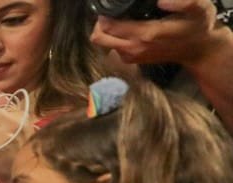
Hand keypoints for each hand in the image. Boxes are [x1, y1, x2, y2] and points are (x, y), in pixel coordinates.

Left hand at [91, 0, 220, 67]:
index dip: (105, 15)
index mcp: (146, 34)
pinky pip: (112, 49)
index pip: (109, 27)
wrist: (199, 50)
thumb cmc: (197, 26)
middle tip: (110, 13)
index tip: (111, 7)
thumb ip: (184, 2)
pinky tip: (126, 29)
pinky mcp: (132, 60)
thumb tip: (162, 1)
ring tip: (118, 19)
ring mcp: (132, 56)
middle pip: (99, 38)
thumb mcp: (199, 8)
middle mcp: (134, 47)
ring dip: (106, 31)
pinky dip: (113, 39)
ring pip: (103, 44)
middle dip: (100, 23)